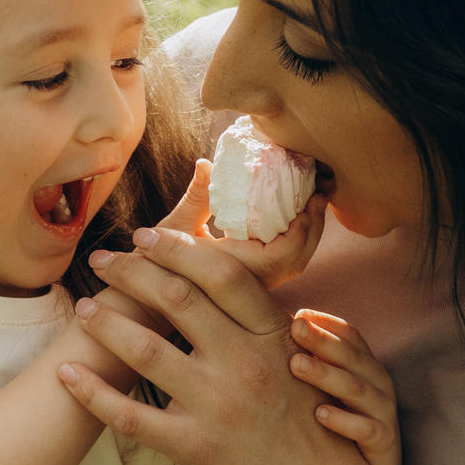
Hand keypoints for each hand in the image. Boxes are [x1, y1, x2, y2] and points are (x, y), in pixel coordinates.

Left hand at [57, 225, 386, 464]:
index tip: (143, 237)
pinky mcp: (195, 448)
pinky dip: (92, 393)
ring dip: (107, 324)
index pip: (221, 274)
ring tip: (85, 310)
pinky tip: (67, 376)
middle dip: (132, 273)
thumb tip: (215, 281)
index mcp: (273, 337)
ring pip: (146, 351)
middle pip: (178, 300)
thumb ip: (259, 325)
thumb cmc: (306, 427)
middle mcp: (246, 365)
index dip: (178, 248)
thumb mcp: (297, 363)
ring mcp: (219, 407)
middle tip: (103, 261)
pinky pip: (130, 416)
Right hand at [157, 159, 327, 290]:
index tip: (307, 202)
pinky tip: (298, 216)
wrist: (145, 300)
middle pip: (297, 259)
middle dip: (313, 227)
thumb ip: (195, 198)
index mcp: (234, 271)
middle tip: (319, 195)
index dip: (299, 231)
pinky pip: (285, 262)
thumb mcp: (172, 228)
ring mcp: (253, 284)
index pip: (281, 256)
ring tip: (315, 202)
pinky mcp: (253, 281)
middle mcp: (249, 282)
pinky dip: (297, 239)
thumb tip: (205, 164)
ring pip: (294, 263)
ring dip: (308, 234)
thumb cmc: (154, 264)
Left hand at [290, 310, 400, 464]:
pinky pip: (368, 429)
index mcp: (363, 366)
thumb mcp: (323, 392)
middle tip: (294, 328)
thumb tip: (261, 333)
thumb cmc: (335, 428)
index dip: (325, 322)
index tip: (296, 314)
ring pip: (359, 388)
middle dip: (323, 340)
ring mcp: (383, 413)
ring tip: (296, 365)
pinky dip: (344, 421)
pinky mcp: (385, 444)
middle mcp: (376, 384)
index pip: (350, 334)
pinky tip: (319, 415)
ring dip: (327, 375)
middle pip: (353, 355)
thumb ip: (305, 362)